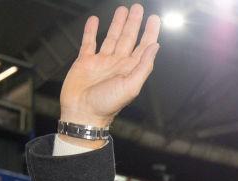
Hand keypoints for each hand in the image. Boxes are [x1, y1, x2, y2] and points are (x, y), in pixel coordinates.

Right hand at [60, 5, 160, 138]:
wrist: (82, 114)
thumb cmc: (107, 105)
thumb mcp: (130, 86)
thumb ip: (143, 66)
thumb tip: (155, 46)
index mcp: (130, 69)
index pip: (143, 46)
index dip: (149, 32)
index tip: (154, 18)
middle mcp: (117, 64)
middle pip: (128, 38)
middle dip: (133, 23)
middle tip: (138, 8)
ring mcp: (101, 62)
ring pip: (111, 37)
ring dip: (117, 24)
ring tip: (122, 10)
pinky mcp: (85, 62)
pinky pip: (89, 42)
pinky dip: (91, 31)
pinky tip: (94, 20)